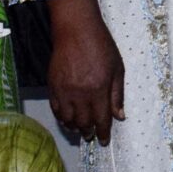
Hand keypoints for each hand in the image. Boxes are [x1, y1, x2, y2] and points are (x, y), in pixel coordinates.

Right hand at [47, 0, 125, 145]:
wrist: (75, 31)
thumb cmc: (101, 46)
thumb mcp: (118, 68)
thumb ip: (117, 94)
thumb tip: (120, 116)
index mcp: (99, 90)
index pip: (101, 119)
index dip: (103, 132)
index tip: (104, 141)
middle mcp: (81, 94)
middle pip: (83, 122)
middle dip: (88, 132)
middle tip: (91, 136)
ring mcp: (64, 91)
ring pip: (67, 119)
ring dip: (74, 128)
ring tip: (79, 130)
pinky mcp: (52, 86)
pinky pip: (56, 109)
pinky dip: (61, 118)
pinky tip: (66, 119)